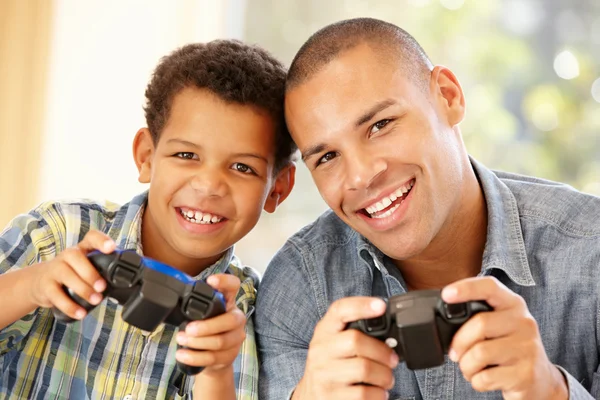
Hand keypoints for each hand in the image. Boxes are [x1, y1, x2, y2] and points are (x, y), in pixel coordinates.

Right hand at [30, 230, 112, 319]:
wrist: (40, 281)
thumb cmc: (72, 272)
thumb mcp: (86, 266)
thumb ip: (102, 270)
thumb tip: (125, 282)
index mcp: (82, 249)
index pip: (92, 237)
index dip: (101, 241)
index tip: (111, 248)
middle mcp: (67, 255)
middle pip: (76, 257)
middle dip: (91, 273)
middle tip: (102, 287)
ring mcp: (54, 269)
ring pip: (66, 275)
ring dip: (83, 290)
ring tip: (95, 301)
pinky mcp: (45, 286)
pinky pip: (56, 296)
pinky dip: (70, 306)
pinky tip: (80, 313)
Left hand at [175, 274, 245, 375]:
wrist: (213, 358)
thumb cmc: (203, 330)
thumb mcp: (201, 314)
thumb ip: (194, 305)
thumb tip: (170, 297)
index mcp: (229, 302)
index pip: (233, 286)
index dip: (225, 282)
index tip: (210, 282)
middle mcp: (236, 319)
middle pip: (230, 321)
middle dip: (207, 326)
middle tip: (188, 328)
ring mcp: (235, 338)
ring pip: (220, 341)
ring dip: (197, 342)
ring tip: (181, 339)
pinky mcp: (230, 356)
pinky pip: (214, 358)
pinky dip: (195, 357)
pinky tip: (183, 354)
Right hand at [292, 297, 397, 399]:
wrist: (310, 396)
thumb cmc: (332, 365)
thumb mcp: (335, 344)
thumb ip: (356, 333)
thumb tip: (390, 335)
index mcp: (324, 331)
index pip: (339, 310)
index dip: (361, 305)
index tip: (380, 305)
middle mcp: (320, 350)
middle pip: (356, 340)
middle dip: (383, 352)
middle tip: (392, 360)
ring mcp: (323, 374)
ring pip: (364, 368)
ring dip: (385, 376)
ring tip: (386, 379)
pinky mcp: (330, 397)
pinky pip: (364, 394)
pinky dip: (379, 394)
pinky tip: (378, 392)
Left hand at [442, 276, 567, 399]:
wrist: (541, 380)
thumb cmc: (509, 348)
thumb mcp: (500, 325)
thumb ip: (478, 316)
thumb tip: (445, 316)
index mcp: (513, 305)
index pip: (491, 287)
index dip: (466, 288)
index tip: (446, 294)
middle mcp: (524, 323)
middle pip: (480, 324)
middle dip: (459, 342)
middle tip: (455, 353)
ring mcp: (527, 348)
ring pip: (480, 353)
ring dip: (465, 365)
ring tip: (469, 368)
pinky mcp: (526, 374)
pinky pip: (485, 377)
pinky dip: (475, 381)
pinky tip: (482, 378)